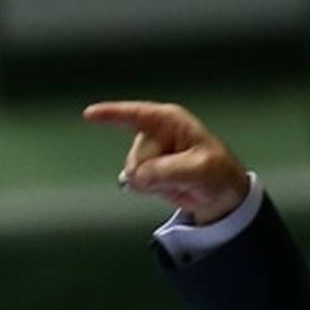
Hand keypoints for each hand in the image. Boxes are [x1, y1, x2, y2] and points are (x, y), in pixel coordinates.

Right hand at [83, 101, 249, 224]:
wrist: (220, 195)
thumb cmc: (218, 172)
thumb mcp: (200, 170)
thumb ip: (168, 170)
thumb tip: (139, 176)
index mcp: (170, 121)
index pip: (136, 114)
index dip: (111, 114)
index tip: (89, 114)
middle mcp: (156, 133)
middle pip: (136, 156)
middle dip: (153, 171)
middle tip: (181, 176)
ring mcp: (149, 151)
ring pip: (132, 171)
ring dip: (153, 181)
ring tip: (178, 179)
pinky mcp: (146, 169)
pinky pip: (135, 182)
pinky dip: (149, 187)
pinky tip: (168, 184)